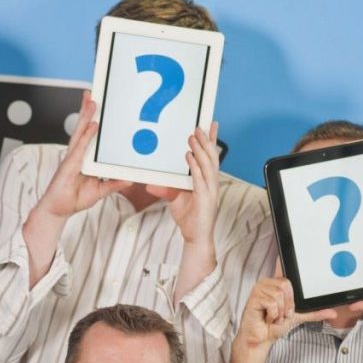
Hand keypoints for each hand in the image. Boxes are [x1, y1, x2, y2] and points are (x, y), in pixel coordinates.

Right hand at [33, 91, 130, 220]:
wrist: (58, 210)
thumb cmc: (74, 199)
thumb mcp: (101, 190)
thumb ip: (113, 183)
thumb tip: (129, 179)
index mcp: (84, 158)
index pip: (89, 135)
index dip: (92, 120)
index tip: (98, 106)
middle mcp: (77, 154)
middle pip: (83, 128)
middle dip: (87, 110)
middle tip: (93, 94)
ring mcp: (72, 158)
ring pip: (80, 133)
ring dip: (86, 116)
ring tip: (92, 101)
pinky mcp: (69, 165)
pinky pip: (80, 147)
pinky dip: (87, 136)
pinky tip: (93, 125)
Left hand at [161, 123, 220, 246]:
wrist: (196, 237)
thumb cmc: (189, 218)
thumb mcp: (174, 200)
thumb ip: (166, 190)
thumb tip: (149, 185)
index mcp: (207, 181)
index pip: (211, 157)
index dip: (213, 141)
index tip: (211, 125)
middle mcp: (211, 183)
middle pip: (212, 157)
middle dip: (206, 140)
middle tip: (199, 126)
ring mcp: (210, 191)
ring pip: (208, 165)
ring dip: (201, 150)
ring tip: (193, 137)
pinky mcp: (206, 199)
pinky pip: (200, 179)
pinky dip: (195, 167)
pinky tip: (189, 157)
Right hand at [233, 263, 336, 362]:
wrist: (262, 338)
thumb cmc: (275, 326)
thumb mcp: (299, 317)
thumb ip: (314, 313)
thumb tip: (333, 312)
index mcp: (278, 285)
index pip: (281, 267)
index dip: (282, 258)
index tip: (282, 252)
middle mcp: (268, 283)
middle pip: (286, 284)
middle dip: (289, 304)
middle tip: (283, 313)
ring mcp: (260, 288)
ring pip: (279, 295)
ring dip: (281, 312)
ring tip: (274, 316)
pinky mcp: (254, 296)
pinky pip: (272, 303)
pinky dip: (274, 315)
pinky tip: (267, 317)